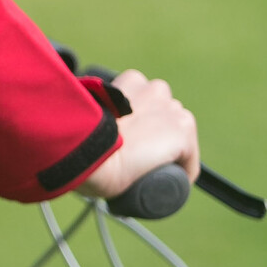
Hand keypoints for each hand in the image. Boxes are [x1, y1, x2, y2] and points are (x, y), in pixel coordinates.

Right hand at [79, 69, 199, 198]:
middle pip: (166, 115)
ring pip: (179, 135)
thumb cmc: (76, 134)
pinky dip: (184, 172)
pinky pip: (190, 159)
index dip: (142, 124)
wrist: (86, 147)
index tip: (133, 144)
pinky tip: (173, 185)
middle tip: (140, 158)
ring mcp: (171, 111)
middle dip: (157, 133)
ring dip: (170, 150)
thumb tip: (78, 129)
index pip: (147, 102)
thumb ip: (86, 114)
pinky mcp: (182, 132)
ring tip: (153, 171)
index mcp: (131, 82)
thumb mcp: (85, 116)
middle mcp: (156, 90)